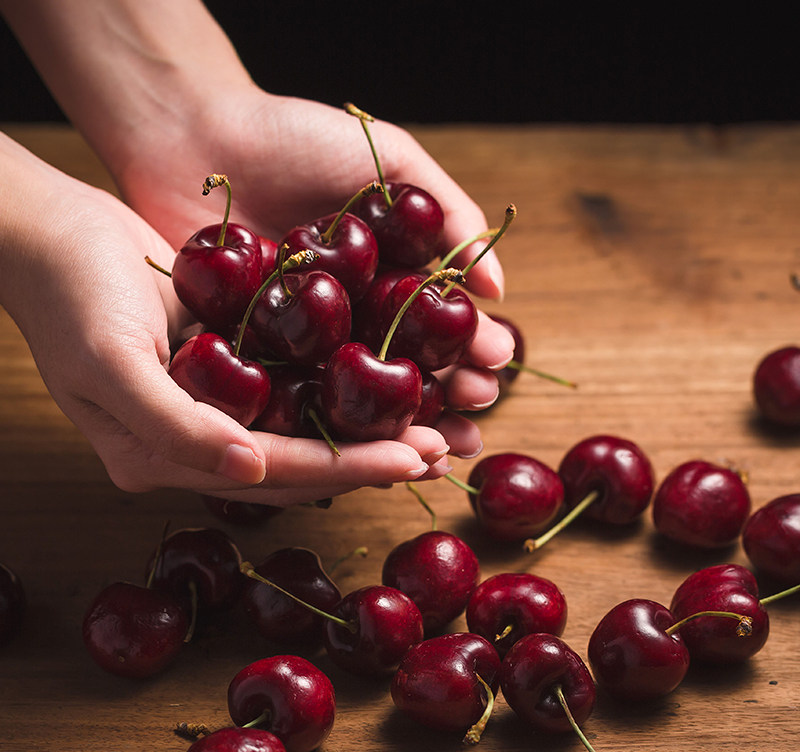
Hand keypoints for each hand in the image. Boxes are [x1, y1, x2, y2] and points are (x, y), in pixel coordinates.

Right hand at [0, 134, 446, 505]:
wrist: (52, 232)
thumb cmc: (69, 294)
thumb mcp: (111, 362)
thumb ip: (174, 425)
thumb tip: (249, 466)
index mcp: (164, 456)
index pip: (272, 474)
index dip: (345, 470)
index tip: (413, 459)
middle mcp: (197, 441)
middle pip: (298, 463)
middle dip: (371, 458)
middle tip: (443, 447)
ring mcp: (215, 404)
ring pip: (305, 428)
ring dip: (367, 428)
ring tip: (434, 424)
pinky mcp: (229, 364)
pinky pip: (295, 385)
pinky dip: (342, 387)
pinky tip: (387, 380)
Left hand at [112, 89, 514, 456]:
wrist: (195, 134)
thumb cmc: (294, 137)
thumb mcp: (390, 158)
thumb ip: (450, 214)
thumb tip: (497, 288)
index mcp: (389, 276)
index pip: (439, 325)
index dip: (469, 351)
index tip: (492, 371)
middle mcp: (351, 316)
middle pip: (405, 370)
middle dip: (443, 402)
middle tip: (467, 425)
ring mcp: (301, 341)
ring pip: (355, 398)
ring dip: (394, 429)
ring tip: (429, 453)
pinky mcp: (250, 355)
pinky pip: (291, 399)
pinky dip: (322, 428)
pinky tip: (353, 450)